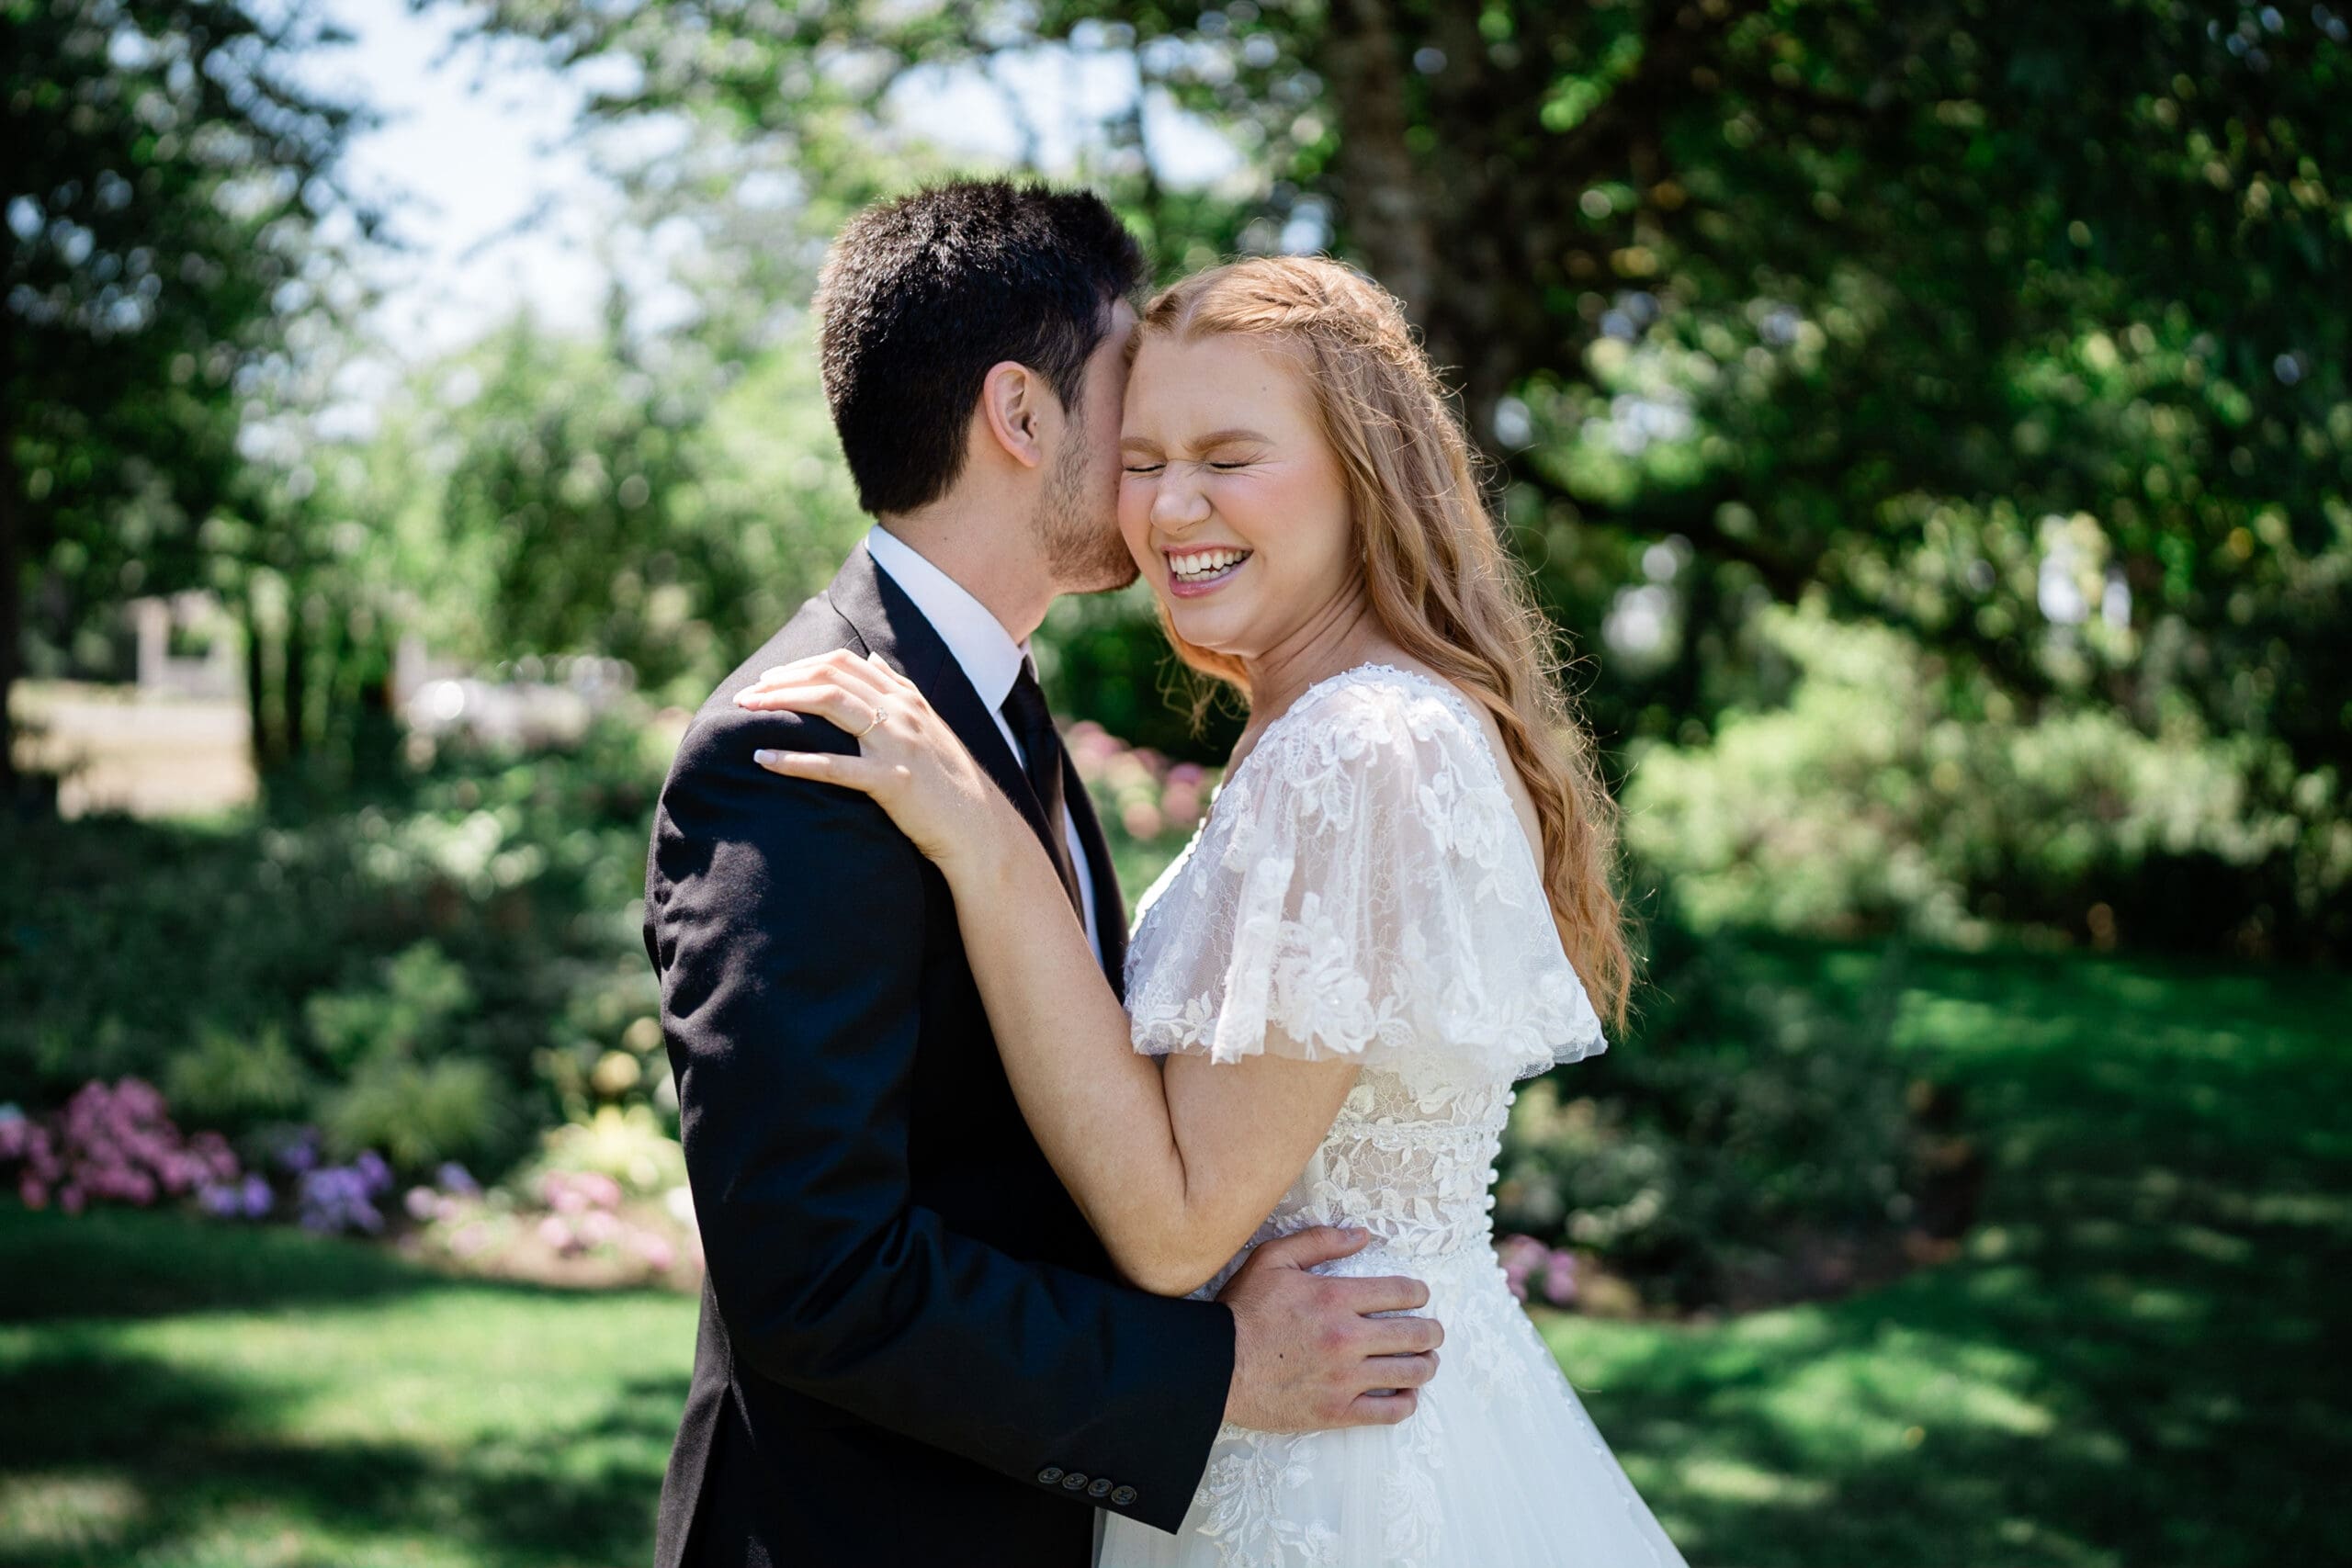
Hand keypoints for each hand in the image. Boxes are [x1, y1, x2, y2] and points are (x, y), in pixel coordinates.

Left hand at [736, 650, 1012, 874]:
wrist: (980, 829)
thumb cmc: (948, 782)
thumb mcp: (928, 726)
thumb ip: (899, 691)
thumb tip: (872, 660)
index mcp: (906, 698)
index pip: (844, 662)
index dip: (801, 665)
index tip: (769, 678)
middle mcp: (902, 712)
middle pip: (830, 675)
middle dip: (781, 680)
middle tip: (745, 695)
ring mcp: (897, 744)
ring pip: (829, 703)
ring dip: (780, 702)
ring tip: (746, 712)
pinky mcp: (891, 782)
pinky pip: (833, 766)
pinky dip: (792, 760)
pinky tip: (763, 759)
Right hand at [1215, 1226, 1442, 1431]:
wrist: (1215, 1366)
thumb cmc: (1242, 1310)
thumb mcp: (1273, 1259)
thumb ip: (1320, 1241)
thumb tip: (1363, 1235)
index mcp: (1336, 1298)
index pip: (1401, 1293)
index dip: (1419, 1294)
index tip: (1420, 1297)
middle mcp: (1347, 1338)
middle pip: (1416, 1335)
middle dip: (1432, 1331)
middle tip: (1432, 1332)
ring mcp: (1345, 1379)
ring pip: (1410, 1373)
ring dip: (1426, 1365)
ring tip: (1426, 1361)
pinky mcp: (1337, 1411)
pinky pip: (1390, 1412)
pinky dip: (1407, 1402)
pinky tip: (1406, 1394)